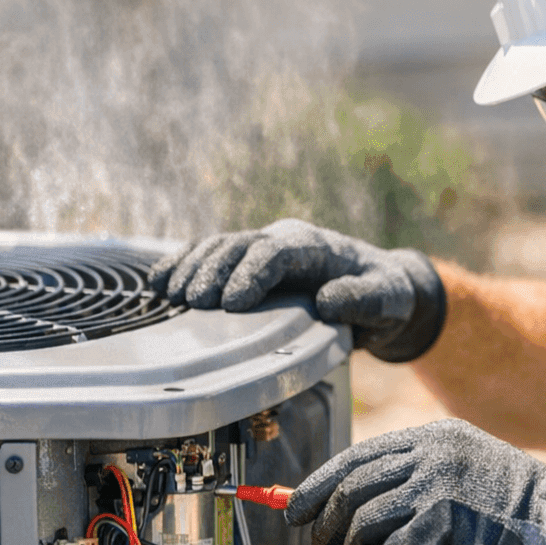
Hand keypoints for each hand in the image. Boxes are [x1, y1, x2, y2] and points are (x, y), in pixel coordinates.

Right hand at [150, 219, 445, 361]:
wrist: (380, 288)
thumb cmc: (385, 294)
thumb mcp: (387, 300)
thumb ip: (363, 299)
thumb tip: (328, 300)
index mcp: (315, 247)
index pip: (277, 252)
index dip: (252, 274)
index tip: (233, 303)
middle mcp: (283, 241)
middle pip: (239, 247)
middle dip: (213, 271)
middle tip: (192, 303)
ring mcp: (261, 249)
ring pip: (218, 248)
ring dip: (190, 267)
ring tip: (168, 294)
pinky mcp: (247, 265)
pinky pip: (209, 257)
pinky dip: (183, 266)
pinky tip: (158, 283)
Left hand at [285, 419, 545, 544]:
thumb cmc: (519, 523)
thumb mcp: (461, 487)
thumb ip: (415, 493)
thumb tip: (353, 518)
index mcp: (435, 439)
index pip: (358, 456)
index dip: (319, 485)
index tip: (294, 509)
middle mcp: (432, 454)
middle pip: (351, 488)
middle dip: (326, 526)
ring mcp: (438, 485)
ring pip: (361, 523)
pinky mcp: (445, 524)